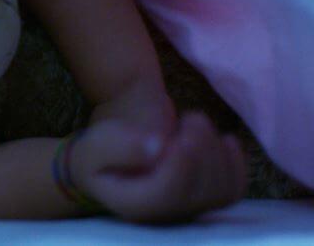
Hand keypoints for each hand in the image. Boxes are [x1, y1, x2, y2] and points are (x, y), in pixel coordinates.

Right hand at [72, 112, 247, 222]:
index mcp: (134, 204)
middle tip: (190, 117)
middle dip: (203, 149)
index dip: (183, 163)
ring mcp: (188, 210)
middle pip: (199, 191)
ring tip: (197, 125)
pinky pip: (232, 190)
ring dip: (218, 150)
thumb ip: (121, 145)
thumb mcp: (96, 145)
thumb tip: (158, 146)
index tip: (181, 133)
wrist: (113, 158)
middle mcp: (165, 215)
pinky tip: (225, 140)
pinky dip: (236, 164)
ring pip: (220, 189)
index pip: (169, 192)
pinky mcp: (204, 200)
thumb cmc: (101, 150)